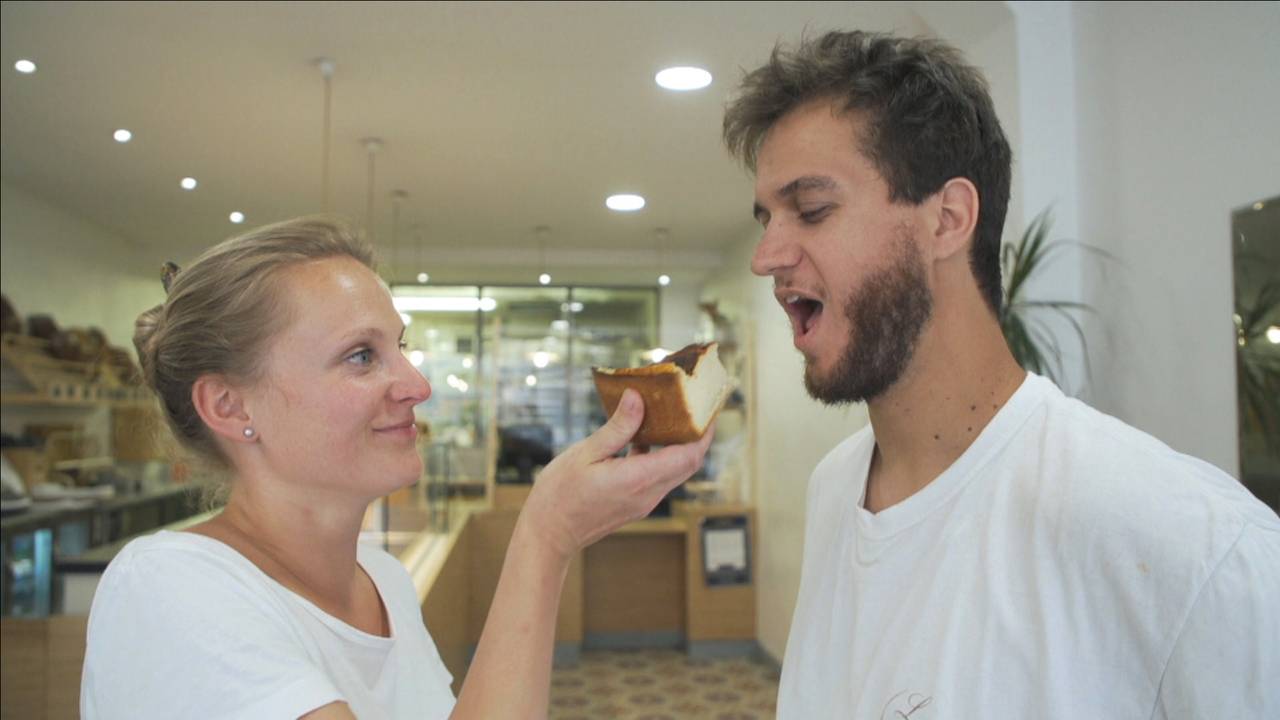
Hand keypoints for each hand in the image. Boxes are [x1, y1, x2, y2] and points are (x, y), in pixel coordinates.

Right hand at [518, 389, 713, 560]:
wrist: (549, 533)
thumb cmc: (560, 494)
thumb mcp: (586, 453)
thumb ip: (618, 427)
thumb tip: (637, 398)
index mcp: (638, 479)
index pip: (689, 456)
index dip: (703, 433)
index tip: (707, 409)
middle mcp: (648, 494)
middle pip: (689, 464)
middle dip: (697, 436)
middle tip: (695, 408)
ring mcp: (644, 502)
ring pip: (675, 471)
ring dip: (678, 447)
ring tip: (670, 418)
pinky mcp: (636, 504)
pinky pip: (659, 478)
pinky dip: (659, 458)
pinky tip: (641, 439)